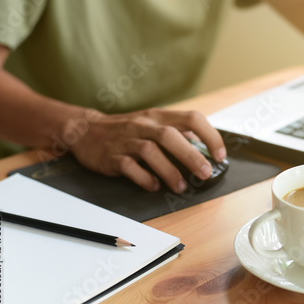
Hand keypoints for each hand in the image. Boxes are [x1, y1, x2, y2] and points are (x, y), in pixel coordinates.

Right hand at [63, 108, 225, 192]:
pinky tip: (153, 186)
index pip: (191, 119)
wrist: (85, 129)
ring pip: (151, 151)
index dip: (209, 136)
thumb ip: (177, 131)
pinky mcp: (112, 156)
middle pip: (171, 136)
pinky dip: (143, 178)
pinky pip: (129, 166)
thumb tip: (204, 145)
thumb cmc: (126, 129)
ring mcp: (127, 140)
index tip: (219, 155)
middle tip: (205, 173)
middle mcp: (144, 126)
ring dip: (169, 171)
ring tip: (181, 187)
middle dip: (192, 156)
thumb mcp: (153, 122)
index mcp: (159, 117)